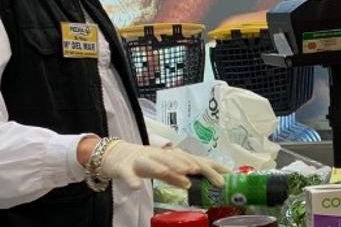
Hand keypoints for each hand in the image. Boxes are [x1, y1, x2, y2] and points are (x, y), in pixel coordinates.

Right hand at [99, 140, 227, 189]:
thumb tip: (190, 183)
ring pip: (156, 163)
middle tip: (212, 177)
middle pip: (179, 159)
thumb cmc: (140, 162)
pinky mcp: (124, 167)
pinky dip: (132, 180)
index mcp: (169, 157)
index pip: (193, 160)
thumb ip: (174, 176)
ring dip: (170, 167)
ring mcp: (141, 159)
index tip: (229, 174)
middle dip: (196, 167)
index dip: (211, 166)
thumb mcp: (160, 170)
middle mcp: (158, 155)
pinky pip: (128, 174)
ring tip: (184, 173)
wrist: (111, 155)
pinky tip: (136, 187)